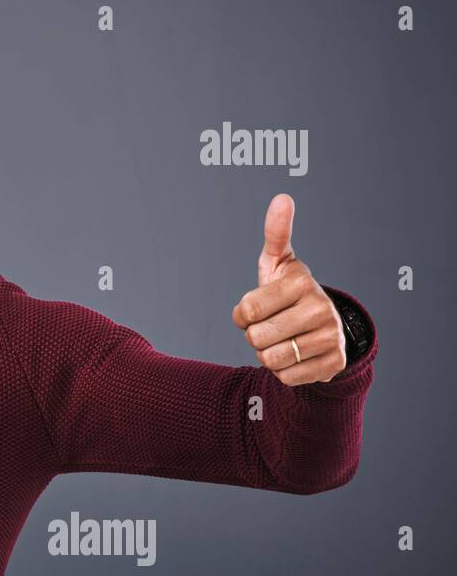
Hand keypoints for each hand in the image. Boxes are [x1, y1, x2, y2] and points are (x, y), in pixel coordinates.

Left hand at [231, 193, 346, 385]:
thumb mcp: (278, 263)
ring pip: (269, 360)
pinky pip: (286, 377)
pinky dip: (284, 372)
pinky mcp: (334, 363)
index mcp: (301, 282)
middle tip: (272, 326)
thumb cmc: (288, 293)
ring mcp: (331, 336)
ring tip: (283, 340)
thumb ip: (276, 233)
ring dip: (267, 355)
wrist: (324, 326)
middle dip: (255, 336)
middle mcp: (320, 308)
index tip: (256, 309)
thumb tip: (283, 198)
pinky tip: (296, 356)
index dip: (242, 316)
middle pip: (255, 338)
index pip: (246, 311)